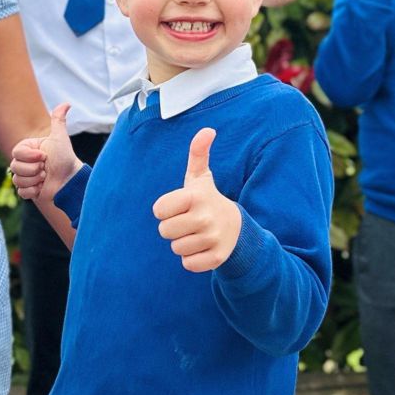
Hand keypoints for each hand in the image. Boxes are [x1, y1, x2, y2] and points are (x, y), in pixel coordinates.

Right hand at [9, 103, 80, 201]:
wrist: (71, 180)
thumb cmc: (65, 158)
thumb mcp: (59, 138)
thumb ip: (58, 120)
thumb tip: (66, 103)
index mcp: (28, 150)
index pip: (16, 153)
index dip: (30, 157)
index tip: (44, 156)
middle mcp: (25, 163)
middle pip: (15, 167)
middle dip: (33, 169)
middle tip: (45, 169)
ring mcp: (26, 177)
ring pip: (17, 180)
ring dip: (34, 180)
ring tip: (45, 178)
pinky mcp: (28, 191)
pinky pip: (21, 192)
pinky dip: (33, 191)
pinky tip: (42, 188)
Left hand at [152, 128, 242, 272]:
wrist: (236, 227)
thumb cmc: (208, 199)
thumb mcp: (200, 177)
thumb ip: (198, 153)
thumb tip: (208, 130)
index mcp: (195, 197)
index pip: (158, 210)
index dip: (165, 209)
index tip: (180, 206)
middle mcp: (205, 218)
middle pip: (165, 232)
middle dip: (173, 228)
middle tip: (188, 221)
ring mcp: (212, 239)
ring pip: (176, 248)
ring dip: (183, 243)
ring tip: (197, 233)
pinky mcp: (216, 258)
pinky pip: (188, 264)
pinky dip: (192, 259)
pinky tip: (202, 247)